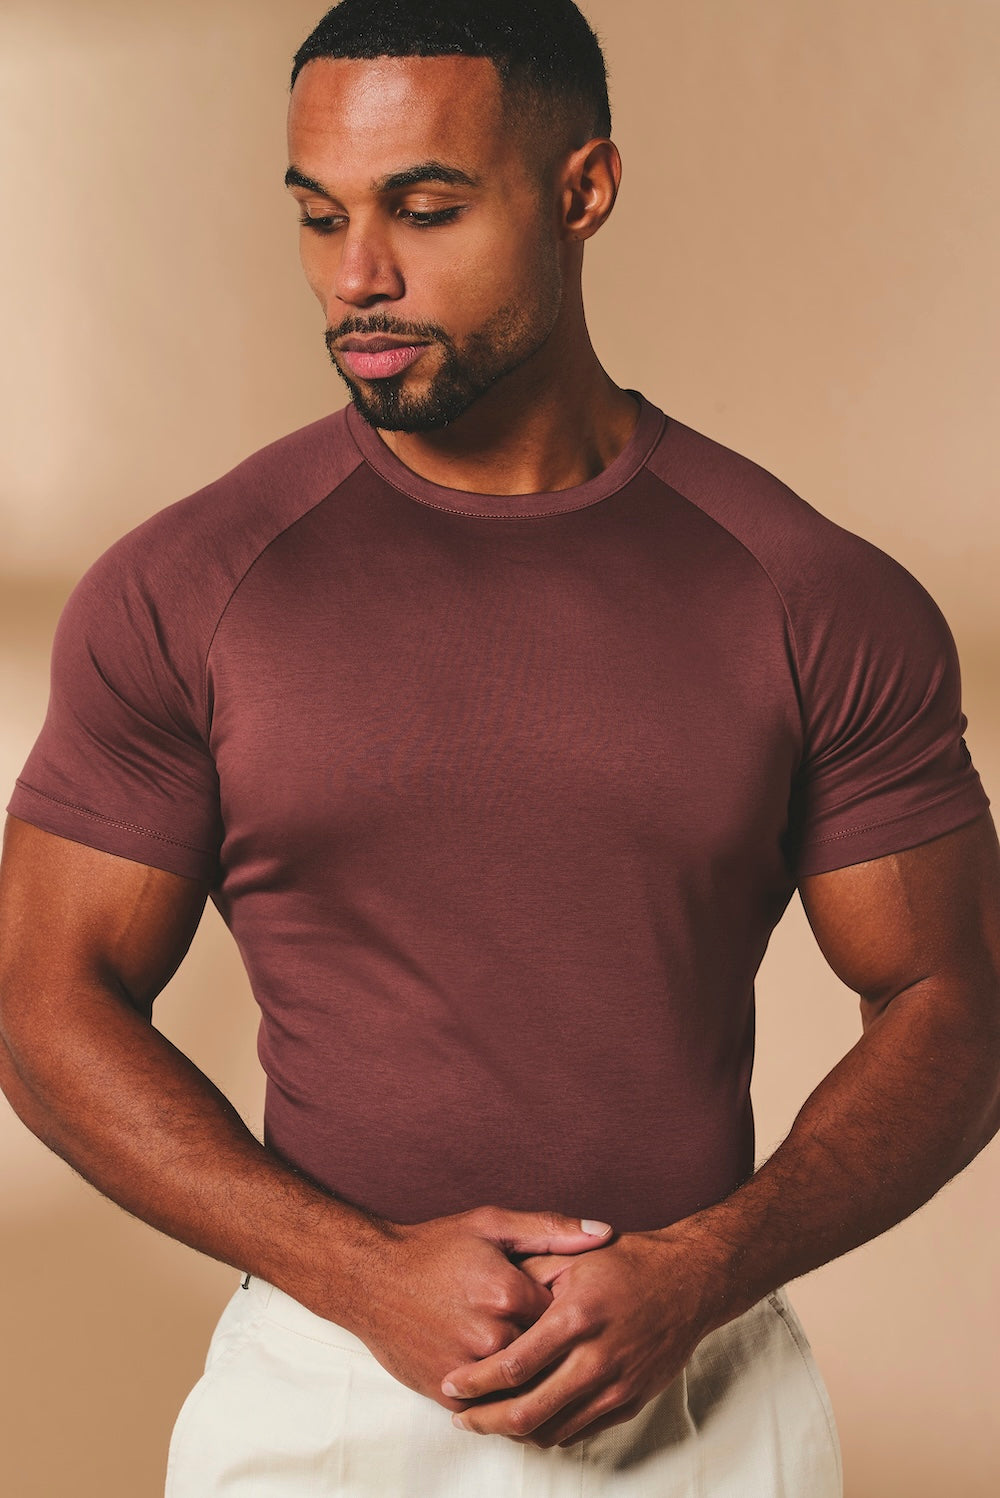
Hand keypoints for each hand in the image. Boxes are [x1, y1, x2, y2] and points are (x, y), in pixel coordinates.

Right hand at [345, 1206, 612, 1412]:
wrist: (371, 1278)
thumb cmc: (433, 1248)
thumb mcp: (491, 1225)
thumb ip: (551, 1229)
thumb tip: (604, 1232)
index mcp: (507, 1293)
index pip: (566, 1317)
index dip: (570, 1311)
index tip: (569, 1306)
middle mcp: (491, 1336)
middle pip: (549, 1357)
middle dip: (555, 1348)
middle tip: (553, 1335)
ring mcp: (468, 1369)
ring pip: (524, 1387)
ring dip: (534, 1377)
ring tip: (535, 1359)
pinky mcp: (447, 1392)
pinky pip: (493, 1406)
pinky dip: (504, 1397)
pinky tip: (508, 1378)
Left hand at [441, 1228, 722, 1446]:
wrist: (689, 1282)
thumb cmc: (627, 1262)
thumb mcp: (573, 1256)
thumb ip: (529, 1276)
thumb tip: (490, 1303)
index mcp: (576, 1317)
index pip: (515, 1364)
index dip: (477, 1381)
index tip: (452, 1384)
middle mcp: (597, 1358)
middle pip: (529, 1411)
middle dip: (486, 1420)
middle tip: (460, 1418)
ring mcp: (616, 1385)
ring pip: (553, 1430)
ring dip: (515, 1432)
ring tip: (488, 1421)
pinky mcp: (630, 1401)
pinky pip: (580, 1431)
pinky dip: (549, 1432)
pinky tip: (529, 1419)